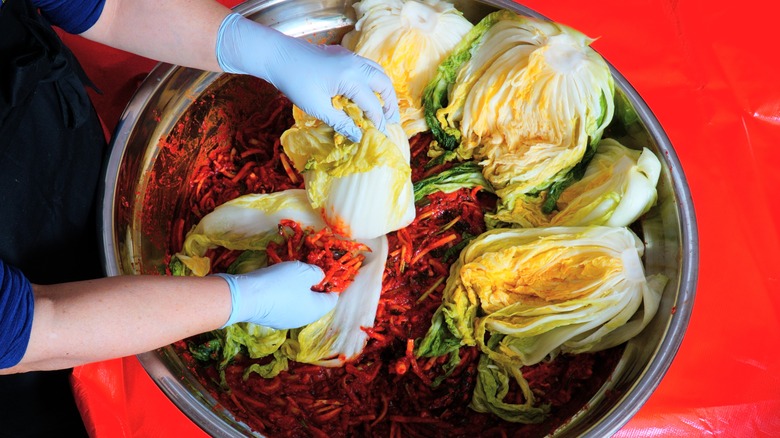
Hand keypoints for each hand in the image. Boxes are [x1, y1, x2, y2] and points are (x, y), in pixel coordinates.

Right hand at [214, 261, 336, 329]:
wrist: (246, 297)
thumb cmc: (280, 283)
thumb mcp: (304, 271)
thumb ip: (316, 274)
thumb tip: (319, 278)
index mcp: (316, 310)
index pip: (332, 299)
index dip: (330, 285)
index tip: (324, 272)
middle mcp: (303, 320)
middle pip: (315, 302)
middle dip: (312, 287)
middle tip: (305, 271)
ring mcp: (286, 321)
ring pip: (298, 304)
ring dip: (297, 291)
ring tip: (289, 275)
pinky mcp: (271, 320)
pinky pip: (284, 306)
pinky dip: (283, 296)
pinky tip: (275, 284)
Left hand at [216, 13, 399, 141]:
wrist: (277, 55)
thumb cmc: (294, 82)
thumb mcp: (317, 107)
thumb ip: (340, 122)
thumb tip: (358, 137)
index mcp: (351, 78)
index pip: (372, 104)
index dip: (377, 122)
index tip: (381, 136)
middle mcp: (355, 64)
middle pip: (384, 84)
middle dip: (389, 103)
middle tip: (390, 121)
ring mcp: (350, 56)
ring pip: (377, 72)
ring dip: (383, 90)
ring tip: (383, 107)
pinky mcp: (343, 54)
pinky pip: (366, 66)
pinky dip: (372, 80)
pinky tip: (365, 92)